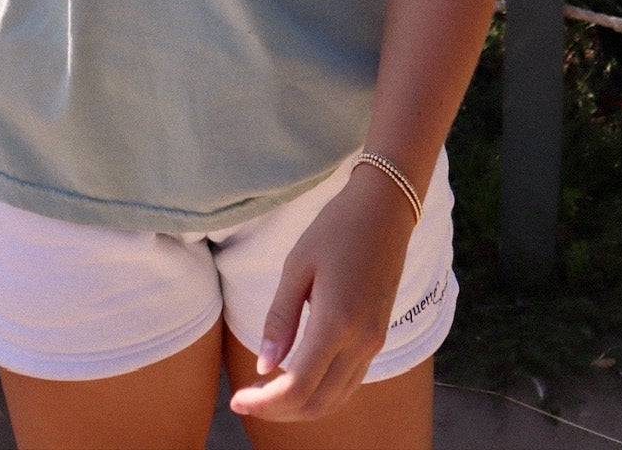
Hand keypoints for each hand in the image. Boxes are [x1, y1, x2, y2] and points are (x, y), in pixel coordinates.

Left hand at [230, 164, 416, 423]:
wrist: (384, 210)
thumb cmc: (336, 229)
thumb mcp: (297, 265)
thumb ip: (280, 319)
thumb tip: (264, 367)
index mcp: (336, 323)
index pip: (298, 387)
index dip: (265, 403)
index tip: (237, 400)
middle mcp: (360, 342)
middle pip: (318, 403)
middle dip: (279, 411)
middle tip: (246, 400)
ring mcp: (374, 343)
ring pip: (336, 398)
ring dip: (301, 407)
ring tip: (267, 394)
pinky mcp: (378, 337)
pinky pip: (349, 382)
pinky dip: (321, 392)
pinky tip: (298, 378)